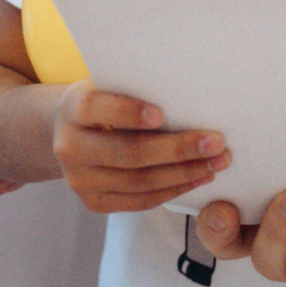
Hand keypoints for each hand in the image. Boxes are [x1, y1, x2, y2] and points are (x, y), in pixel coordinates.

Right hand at [51, 83, 229, 212]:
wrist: (70, 131)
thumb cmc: (103, 100)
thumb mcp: (109, 84)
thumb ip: (136, 87)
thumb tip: (188, 90)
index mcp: (73, 108)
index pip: (95, 108)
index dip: (128, 112)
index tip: (161, 114)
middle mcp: (70, 147)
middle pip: (127, 153)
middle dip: (177, 149)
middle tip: (215, 143)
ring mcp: (80, 180)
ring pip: (138, 182)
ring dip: (183, 173)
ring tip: (215, 163)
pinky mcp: (93, 202)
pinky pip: (138, 201)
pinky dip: (171, 190)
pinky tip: (196, 178)